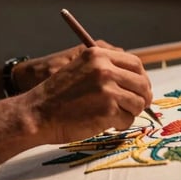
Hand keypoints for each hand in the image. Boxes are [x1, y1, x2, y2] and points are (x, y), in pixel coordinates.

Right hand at [20, 46, 152, 144]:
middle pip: (142, 83)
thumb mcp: (80, 69)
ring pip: (138, 102)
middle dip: (142, 97)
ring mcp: (108, 89)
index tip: (140, 89)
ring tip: (114, 116)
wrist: (37, 113)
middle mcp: (104, 69)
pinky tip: (105, 123)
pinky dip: (120, 125)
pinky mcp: (108, 110)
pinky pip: (127, 119)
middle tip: (137, 107)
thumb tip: (136, 80)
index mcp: (98, 55)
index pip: (135, 63)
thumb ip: (105, 69)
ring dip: (130, 112)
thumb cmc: (57, 96)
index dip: (141, 78)